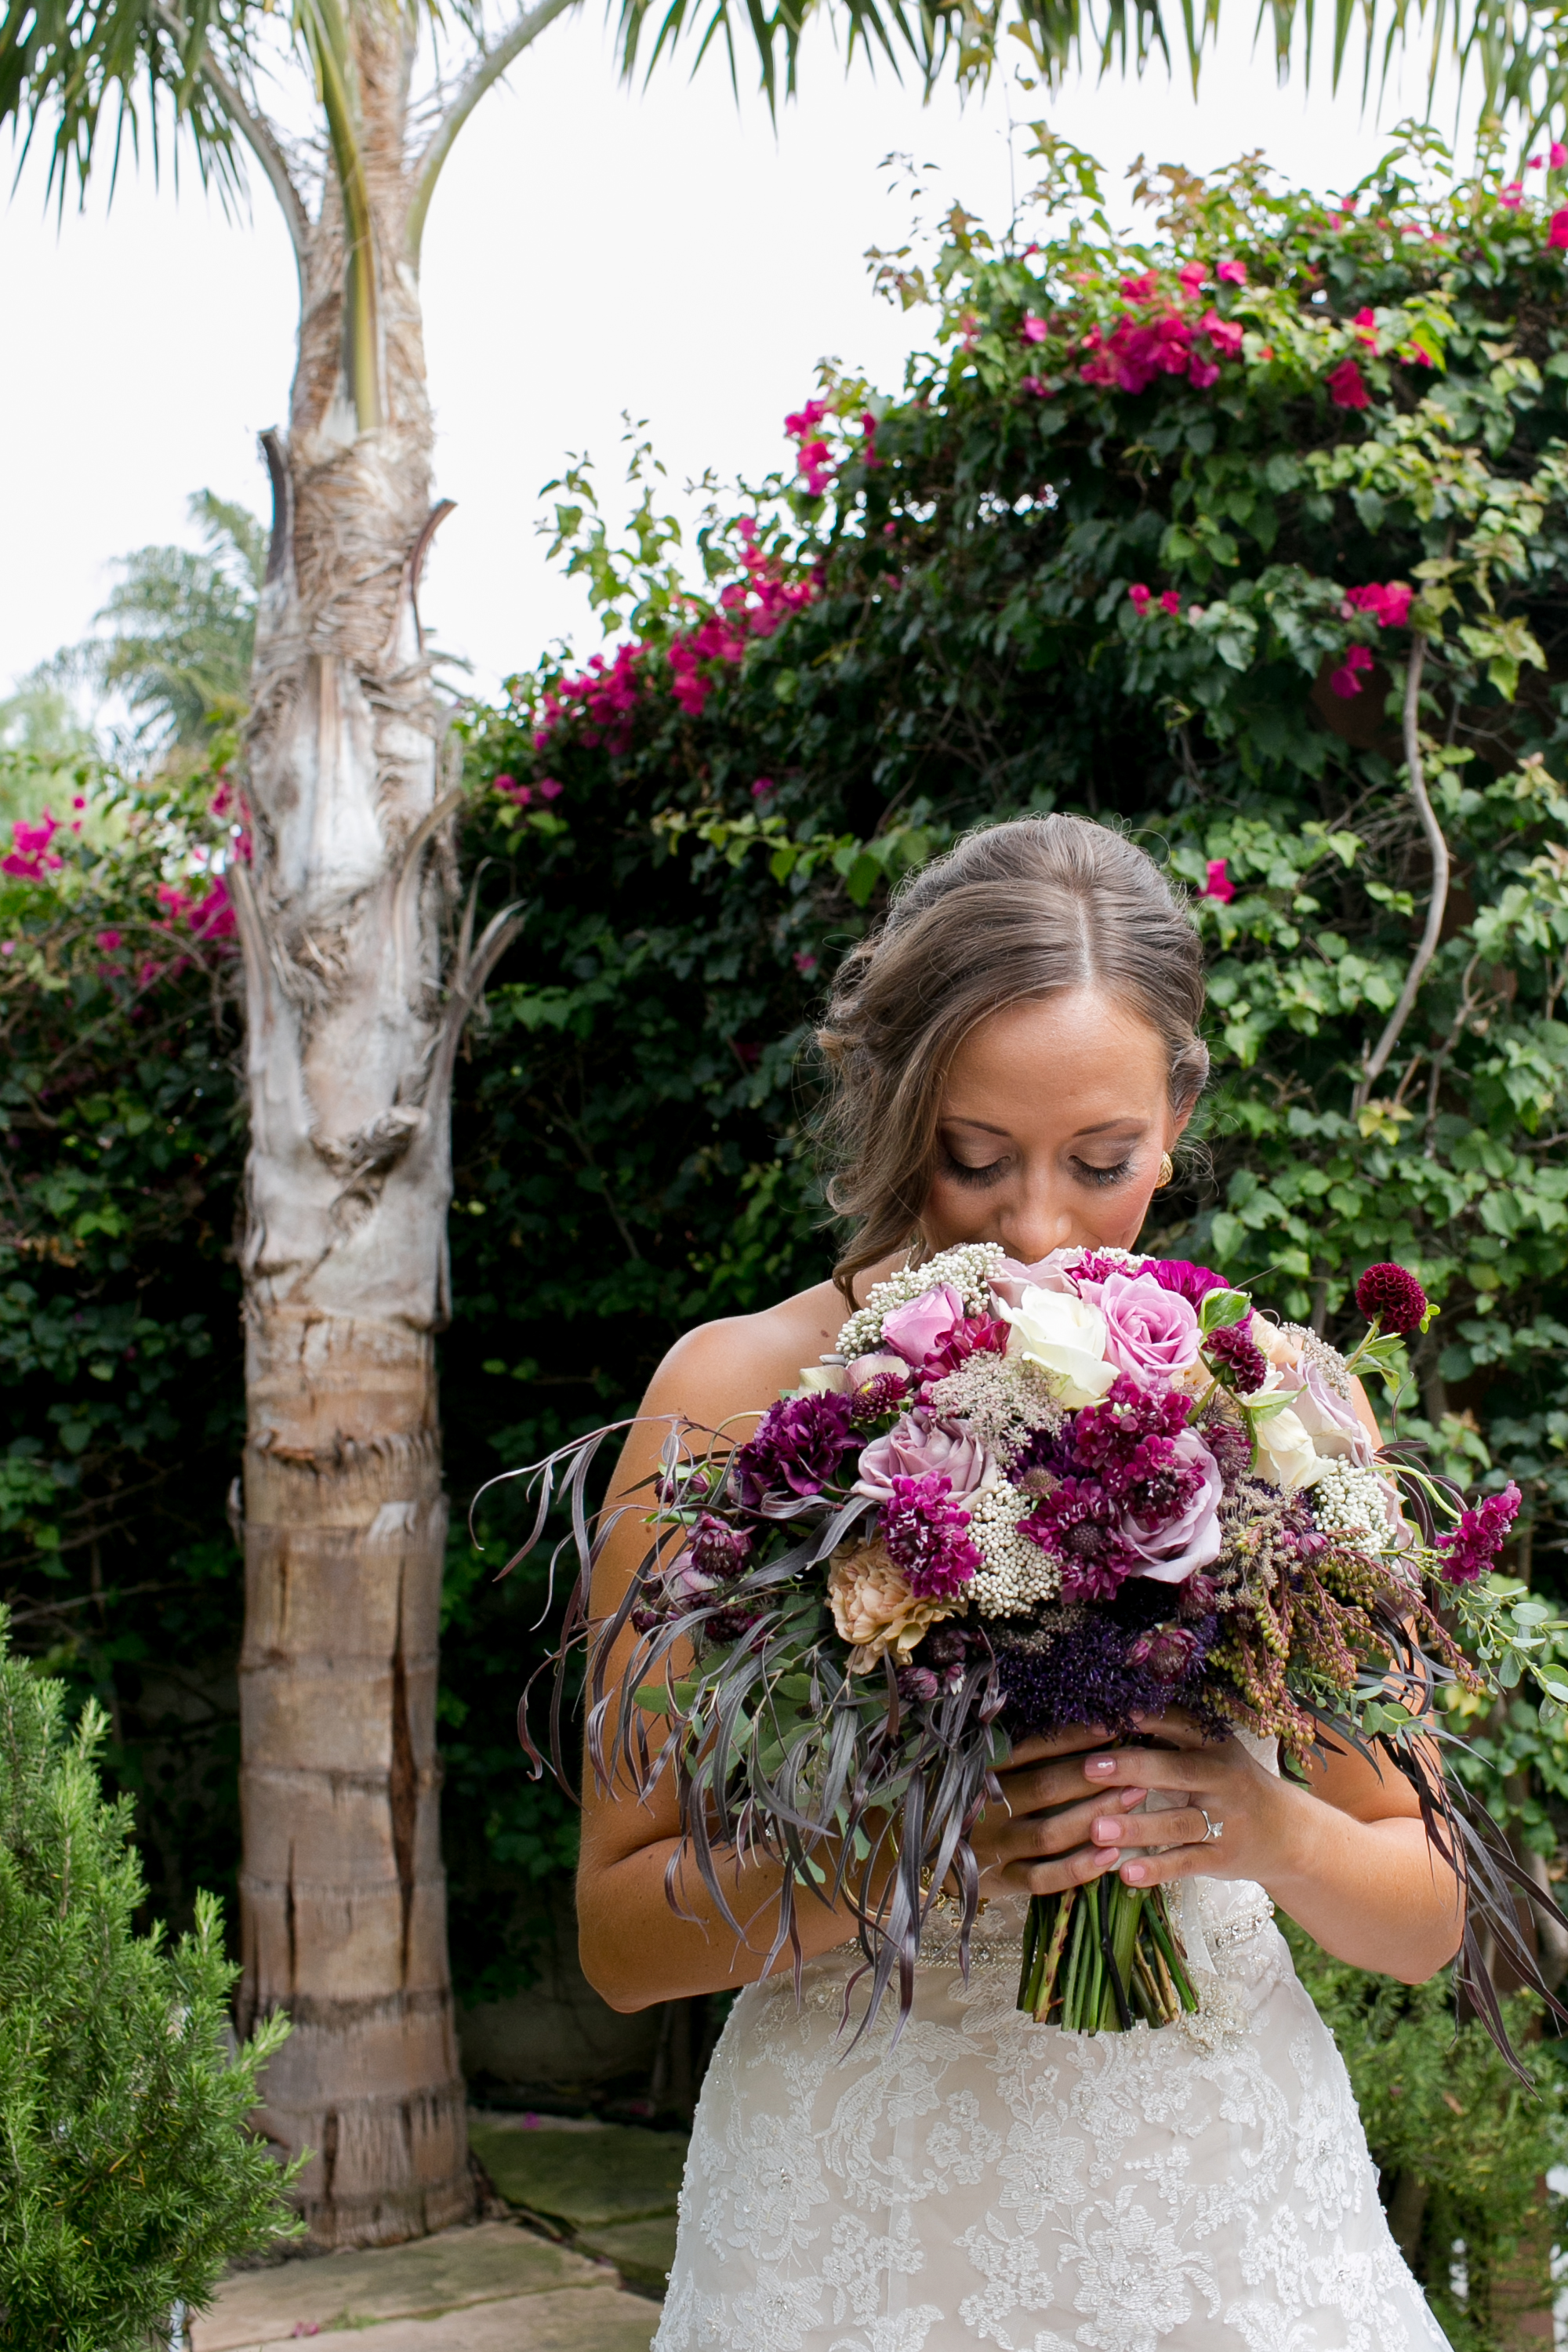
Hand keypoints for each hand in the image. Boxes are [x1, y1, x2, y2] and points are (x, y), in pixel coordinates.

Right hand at [971, 1722, 1149, 1896]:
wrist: (916, 1850)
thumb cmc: (962, 1801)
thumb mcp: (976, 1769)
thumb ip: (1016, 1754)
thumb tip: (1077, 1730)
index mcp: (980, 1772)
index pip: (1031, 1750)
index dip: (1071, 1738)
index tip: (1110, 1727)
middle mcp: (987, 1807)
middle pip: (1045, 1788)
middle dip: (1094, 1776)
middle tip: (1134, 1766)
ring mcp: (995, 1846)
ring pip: (1050, 1833)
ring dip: (1094, 1816)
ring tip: (1133, 1799)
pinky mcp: (1001, 1879)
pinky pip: (1042, 1878)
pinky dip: (1077, 1869)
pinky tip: (1110, 1857)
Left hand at [1077, 1710, 1292, 1890]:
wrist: (1288, 1833)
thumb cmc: (1230, 1785)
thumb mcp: (1212, 1754)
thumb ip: (1170, 1741)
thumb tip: (1112, 1720)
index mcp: (1216, 1746)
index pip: (1180, 1727)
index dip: (1147, 1721)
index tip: (1110, 1716)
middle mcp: (1223, 1780)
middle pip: (1177, 1773)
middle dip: (1132, 1769)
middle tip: (1089, 1769)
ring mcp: (1225, 1821)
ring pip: (1177, 1823)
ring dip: (1136, 1827)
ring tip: (1096, 1830)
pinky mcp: (1222, 1857)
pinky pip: (1186, 1863)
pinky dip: (1157, 1869)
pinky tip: (1126, 1873)